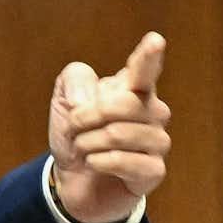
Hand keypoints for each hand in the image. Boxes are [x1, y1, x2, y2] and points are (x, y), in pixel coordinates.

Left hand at [49, 32, 169, 222]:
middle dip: (87, 116)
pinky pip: (125, 161)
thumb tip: (87, 99)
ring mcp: (157, 142)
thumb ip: (74, 81)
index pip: (145, 70)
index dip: (149, 56)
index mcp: (135, 89)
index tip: (155, 41)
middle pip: (122, 104)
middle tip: (74, 128)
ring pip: (118, 134)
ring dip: (88, 142)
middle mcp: (153, 112)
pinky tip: (94, 164)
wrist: (71, 181)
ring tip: (83, 148)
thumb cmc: (76, 136)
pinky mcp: (153, 171)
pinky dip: (99, 162)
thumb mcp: (65, 102)